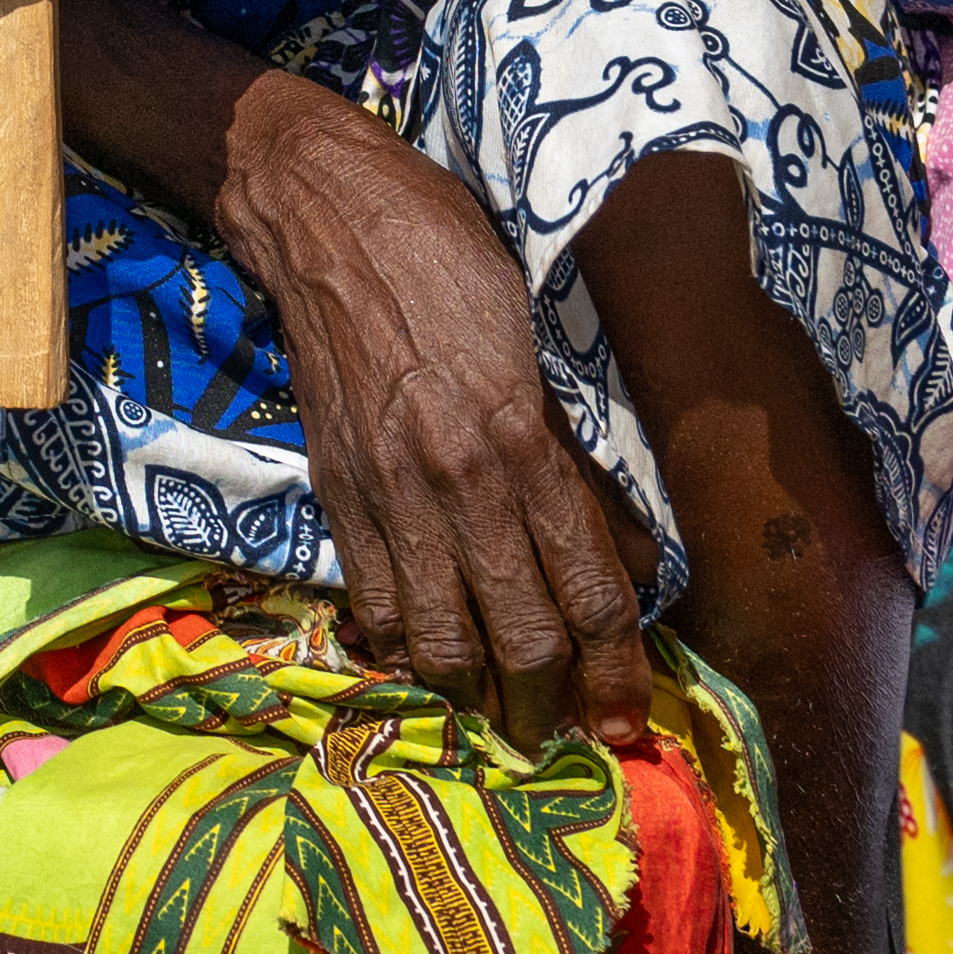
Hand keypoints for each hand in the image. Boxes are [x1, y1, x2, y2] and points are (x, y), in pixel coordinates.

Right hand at [221, 70, 651, 735]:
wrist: (322, 215)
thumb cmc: (446, 251)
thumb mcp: (536, 336)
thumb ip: (576, 455)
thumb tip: (630, 553)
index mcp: (520, 435)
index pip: (588, 588)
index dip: (618, 670)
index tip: (629, 721)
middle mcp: (456, 481)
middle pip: (519, 639)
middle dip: (555, 707)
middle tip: (576, 738)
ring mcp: (387, 494)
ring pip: (440, 644)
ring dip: (478, 699)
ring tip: (504, 719)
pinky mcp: (334, 494)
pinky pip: (372, 606)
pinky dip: (402, 652)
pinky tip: (426, 663)